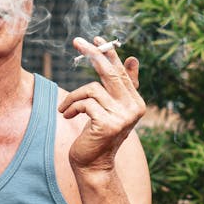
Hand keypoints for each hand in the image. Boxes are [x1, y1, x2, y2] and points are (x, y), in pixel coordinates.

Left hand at [58, 36, 145, 173]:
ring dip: (74, 97)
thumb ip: (121, 87)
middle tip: (77, 41)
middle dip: (93, 54)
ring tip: (67, 109)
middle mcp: (134, 108)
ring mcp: (122, 117)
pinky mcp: (108, 124)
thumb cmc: (99, 135)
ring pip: (91, 89)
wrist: (93, 165)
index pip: (120, 72)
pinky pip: (85, 102)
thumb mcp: (111, 109)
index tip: (97, 38)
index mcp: (136, 102)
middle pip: (110, 73)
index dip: (109, 54)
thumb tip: (133, 58)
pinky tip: (68, 116)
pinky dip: (72, 107)